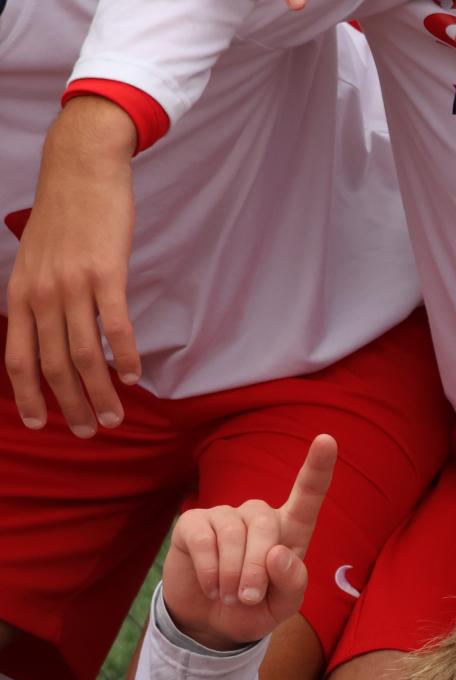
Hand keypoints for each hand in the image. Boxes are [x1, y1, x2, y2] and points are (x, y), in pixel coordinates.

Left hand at [5, 96, 139, 434]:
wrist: (81, 168)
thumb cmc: (66, 216)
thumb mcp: (37, 259)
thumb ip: (41, 297)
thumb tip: (50, 335)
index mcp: (22, 293)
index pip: (19, 359)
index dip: (30, 397)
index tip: (43, 425)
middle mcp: (42, 293)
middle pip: (55, 365)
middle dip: (73, 405)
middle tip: (93, 431)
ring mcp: (73, 284)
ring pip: (84, 354)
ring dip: (100, 392)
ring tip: (117, 417)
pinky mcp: (105, 273)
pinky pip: (114, 326)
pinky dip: (125, 356)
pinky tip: (133, 377)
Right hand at [161, 435, 333, 650]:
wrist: (211, 622)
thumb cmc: (255, 608)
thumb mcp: (283, 606)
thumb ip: (292, 584)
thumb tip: (278, 554)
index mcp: (290, 532)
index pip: (307, 495)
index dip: (317, 468)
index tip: (327, 439)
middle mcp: (259, 516)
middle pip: (266, 524)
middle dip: (258, 567)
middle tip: (248, 598)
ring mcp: (225, 516)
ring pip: (234, 533)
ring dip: (233, 573)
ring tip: (230, 596)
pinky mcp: (193, 523)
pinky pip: (204, 539)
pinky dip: (209, 570)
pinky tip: (211, 586)